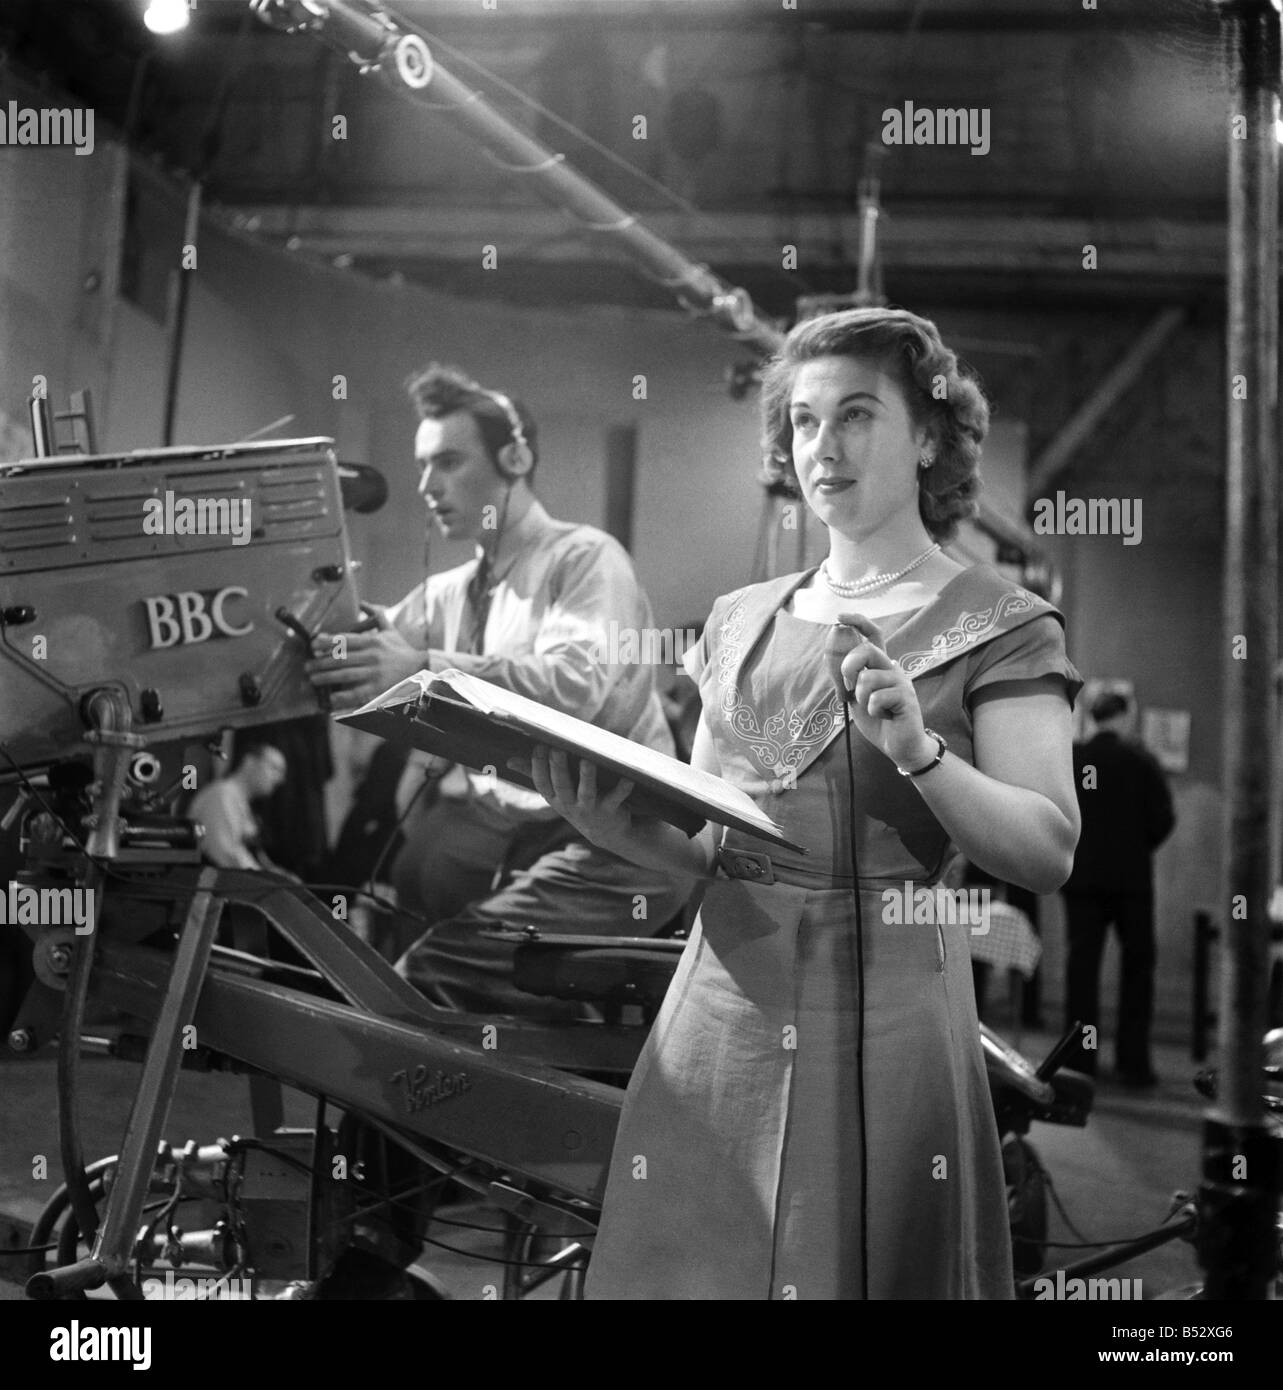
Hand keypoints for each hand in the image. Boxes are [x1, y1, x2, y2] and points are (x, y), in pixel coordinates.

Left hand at [305, 605, 423, 711]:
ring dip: (326, 678)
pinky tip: (331, 698)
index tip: (313, 645)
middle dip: (321, 662)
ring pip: (345, 675)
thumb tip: (362, 603)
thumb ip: (376, 616)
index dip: (326, 642)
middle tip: (307, 666)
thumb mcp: (390, 631)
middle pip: (341, 658)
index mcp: (373, 641)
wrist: (421, 669)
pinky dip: (342, 696)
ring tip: (313, 679)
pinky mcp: (378, 689)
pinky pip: (356, 693)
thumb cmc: (402, 650)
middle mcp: (372, 656)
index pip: (344, 640)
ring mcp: (375, 673)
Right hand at [522, 745, 634, 852]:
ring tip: (588, 761)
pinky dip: (623, 789)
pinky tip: (628, 778)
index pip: (542, 783)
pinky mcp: (610, 811)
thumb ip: (533, 775)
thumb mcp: (554, 792)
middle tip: (557, 750)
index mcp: (555, 798)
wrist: (606, 832)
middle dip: (559, 768)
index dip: (539, 767)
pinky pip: (616, 799)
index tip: (540, 747)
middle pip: (562, 787)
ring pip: (586, 793)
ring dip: (587, 778)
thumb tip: (509, 761)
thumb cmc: (577, 803)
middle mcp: (570, 805)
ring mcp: (590, 809)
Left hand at [831, 613, 936, 770]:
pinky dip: (873, 711)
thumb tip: (830, 652)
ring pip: (868, 678)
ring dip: (861, 698)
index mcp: (880, 665)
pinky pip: (877, 698)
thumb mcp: (854, 696)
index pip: (873, 635)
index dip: (858, 622)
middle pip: (867, 650)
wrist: (899, 746)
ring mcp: (901, 681)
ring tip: (872, 708)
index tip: (839, 617)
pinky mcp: (906, 698)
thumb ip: (844, 677)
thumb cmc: (877, 719)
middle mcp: (892, 667)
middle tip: (849, 687)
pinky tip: (884, 716)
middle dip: (849, 667)